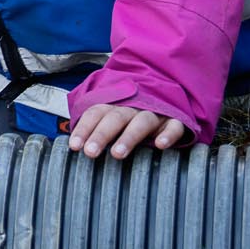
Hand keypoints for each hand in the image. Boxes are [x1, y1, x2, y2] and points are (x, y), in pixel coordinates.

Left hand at [66, 104, 189, 159]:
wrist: (167, 94)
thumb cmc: (132, 116)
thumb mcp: (113, 117)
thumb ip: (96, 128)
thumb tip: (74, 145)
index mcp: (115, 105)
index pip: (96, 113)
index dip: (84, 128)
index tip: (74, 146)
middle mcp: (134, 107)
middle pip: (115, 117)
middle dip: (101, 134)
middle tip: (90, 152)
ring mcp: (155, 113)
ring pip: (142, 122)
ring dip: (129, 136)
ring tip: (117, 154)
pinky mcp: (176, 120)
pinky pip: (174, 126)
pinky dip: (168, 134)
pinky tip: (160, 145)